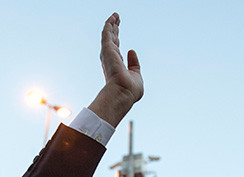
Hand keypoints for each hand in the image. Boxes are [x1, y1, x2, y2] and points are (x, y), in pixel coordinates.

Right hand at [88, 13, 143, 127]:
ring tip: (115, 15)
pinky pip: (107, 33)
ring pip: (109, 35)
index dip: (117, 37)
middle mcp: (110, 59)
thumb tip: (131, 50)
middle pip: (112, 40)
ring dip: (111, 24)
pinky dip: (109, 25)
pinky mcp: (108, 50)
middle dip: (114, 29)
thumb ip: (134, 64)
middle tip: (116, 19)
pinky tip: (112, 18)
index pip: (116, 48)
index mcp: (116, 66)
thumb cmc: (130, 91)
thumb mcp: (136, 75)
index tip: (118, 29)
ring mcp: (108, 54)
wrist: (123, 94)